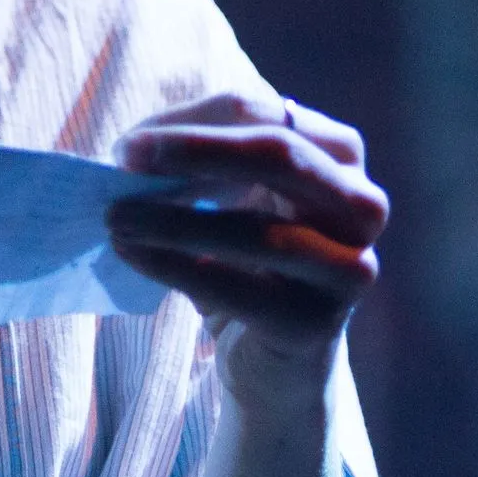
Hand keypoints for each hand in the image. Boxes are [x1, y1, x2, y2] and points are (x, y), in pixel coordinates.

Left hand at [105, 93, 388, 411]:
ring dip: (171, 219)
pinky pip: (237, 286)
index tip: (128, 144)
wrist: (275, 362)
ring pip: (255, 228)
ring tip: (115, 219)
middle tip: (125, 159)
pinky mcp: (319, 321)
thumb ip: (203, 166)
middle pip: (279, 154)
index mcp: (341, 156)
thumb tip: (134, 152)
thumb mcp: (232, 200)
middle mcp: (362, 205)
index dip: (194, 122)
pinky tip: (131, 255)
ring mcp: (350, 267)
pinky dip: (174, 266)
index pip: (267, 114)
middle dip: (194, 151)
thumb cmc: (248, 263)